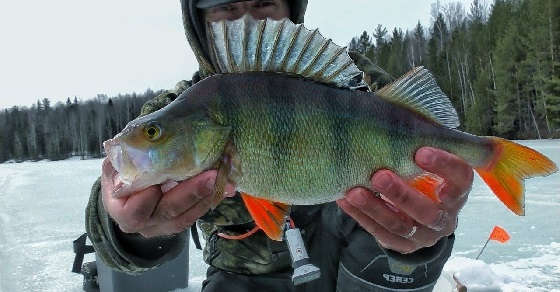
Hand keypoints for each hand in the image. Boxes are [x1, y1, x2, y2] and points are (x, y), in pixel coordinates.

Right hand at [100, 158, 233, 237]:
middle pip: (168, 211)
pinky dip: (211, 199)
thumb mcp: (114, 165)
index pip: (135, 209)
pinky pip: (196, 214)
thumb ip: (121, 157)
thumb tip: (128, 142)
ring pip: (187, 216)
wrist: (126, 196)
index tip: (161, 181)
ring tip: (224, 180)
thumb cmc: (120, 175)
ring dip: (207, 197)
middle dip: (191, 193)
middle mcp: (142, 223)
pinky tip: (225, 186)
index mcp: (120, 210)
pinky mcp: (178, 223)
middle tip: (211, 176)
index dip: (148, 197)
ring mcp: (161, 226)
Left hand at [336, 147, 471, 253]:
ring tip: (354, 191)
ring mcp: (423, 236)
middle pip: (428, 211)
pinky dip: (361, 216)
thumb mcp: (431, 164)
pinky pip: (380, 233)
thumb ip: (425, 146)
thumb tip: (402, 110)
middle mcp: (445, 219)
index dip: (444, 166)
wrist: (420, 216)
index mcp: (458, 192)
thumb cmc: (423, 177)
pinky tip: (345, 199)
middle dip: (402, 194)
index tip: (420, 151)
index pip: (461, 179)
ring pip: (399, 225)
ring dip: (375, 208)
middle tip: (379, 175)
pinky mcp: (402, 245)